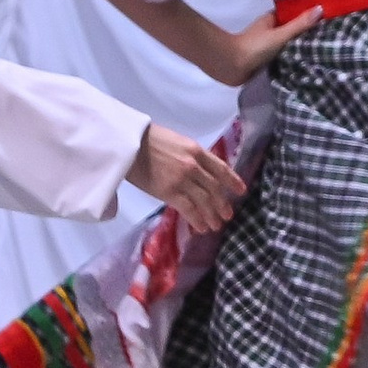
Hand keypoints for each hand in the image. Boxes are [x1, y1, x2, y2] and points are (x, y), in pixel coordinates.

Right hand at [130, 123, 245, 234]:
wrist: (126, 145)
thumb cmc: (146, 140)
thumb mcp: (176, 141)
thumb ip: (189, 155)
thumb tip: (197, 169)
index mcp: (196, 151)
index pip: (221, 168)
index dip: (232, 180)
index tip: (240, 191)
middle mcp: (194, 166)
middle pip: (214, 188)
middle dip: (222, 203)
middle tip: (227, 215)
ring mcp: (182, 180)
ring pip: (204, 201)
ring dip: (212, 215)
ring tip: (215, 225)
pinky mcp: (169, 192)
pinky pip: (188, 209)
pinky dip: (197, 219)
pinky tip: (201, 227)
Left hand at [214, 3, 319, 83]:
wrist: (231, 67)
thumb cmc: (254, 47)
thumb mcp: (280, 34)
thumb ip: (299, 24)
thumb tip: (321, 8)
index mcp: (270, 20)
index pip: (292, 14)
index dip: (307, 14)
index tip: (326, 16)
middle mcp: (268, 31)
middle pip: (291, 30)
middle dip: (306, 32)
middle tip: (329, 35)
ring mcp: (266, 47)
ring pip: (287, 44)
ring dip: (300, 46)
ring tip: (324, 48)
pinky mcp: (264, 61)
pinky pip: (282, 57)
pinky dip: (292, 58)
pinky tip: (308, 61)